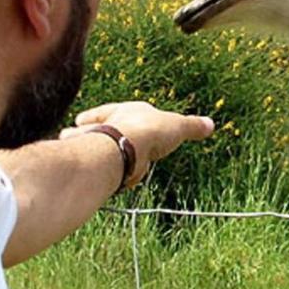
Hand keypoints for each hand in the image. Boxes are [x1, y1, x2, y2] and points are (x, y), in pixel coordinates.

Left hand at [59, 101, 213, 188]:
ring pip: (84, 147)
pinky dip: (83, 172)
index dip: (99, 115)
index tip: (84, 118)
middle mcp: (106, 126)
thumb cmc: (151, 131)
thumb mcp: (177, 127)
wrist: (126, 146)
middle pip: (94, 130)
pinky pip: (87, 169)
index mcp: (125, 112)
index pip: (109, 110)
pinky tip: (80, 178)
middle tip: (76, 138)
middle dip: (88, 135)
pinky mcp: (93, 165)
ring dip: (80, 151)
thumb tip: (211, 124)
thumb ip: (192, 127)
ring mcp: (96, 144)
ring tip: (77, 159)